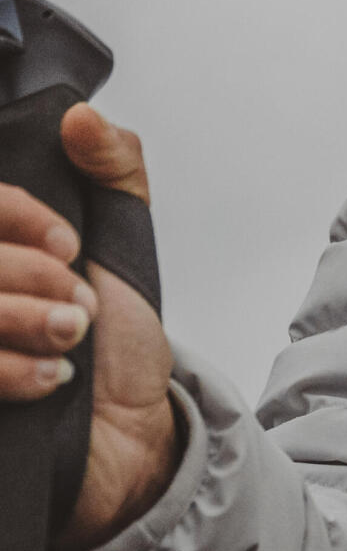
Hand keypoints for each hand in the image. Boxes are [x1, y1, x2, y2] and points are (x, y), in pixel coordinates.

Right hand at [0, 105, 179, 550]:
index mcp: (1, 246)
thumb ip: (114, 167)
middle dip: (32, 275)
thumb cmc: (118, 334)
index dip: (20, 217)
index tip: (72, 245)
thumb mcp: (125, 238)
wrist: (129, 433)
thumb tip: (80, 117)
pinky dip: (14, 369)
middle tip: (80, 302)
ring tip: (72, 336)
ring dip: (25, 320)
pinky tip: (53, 377)